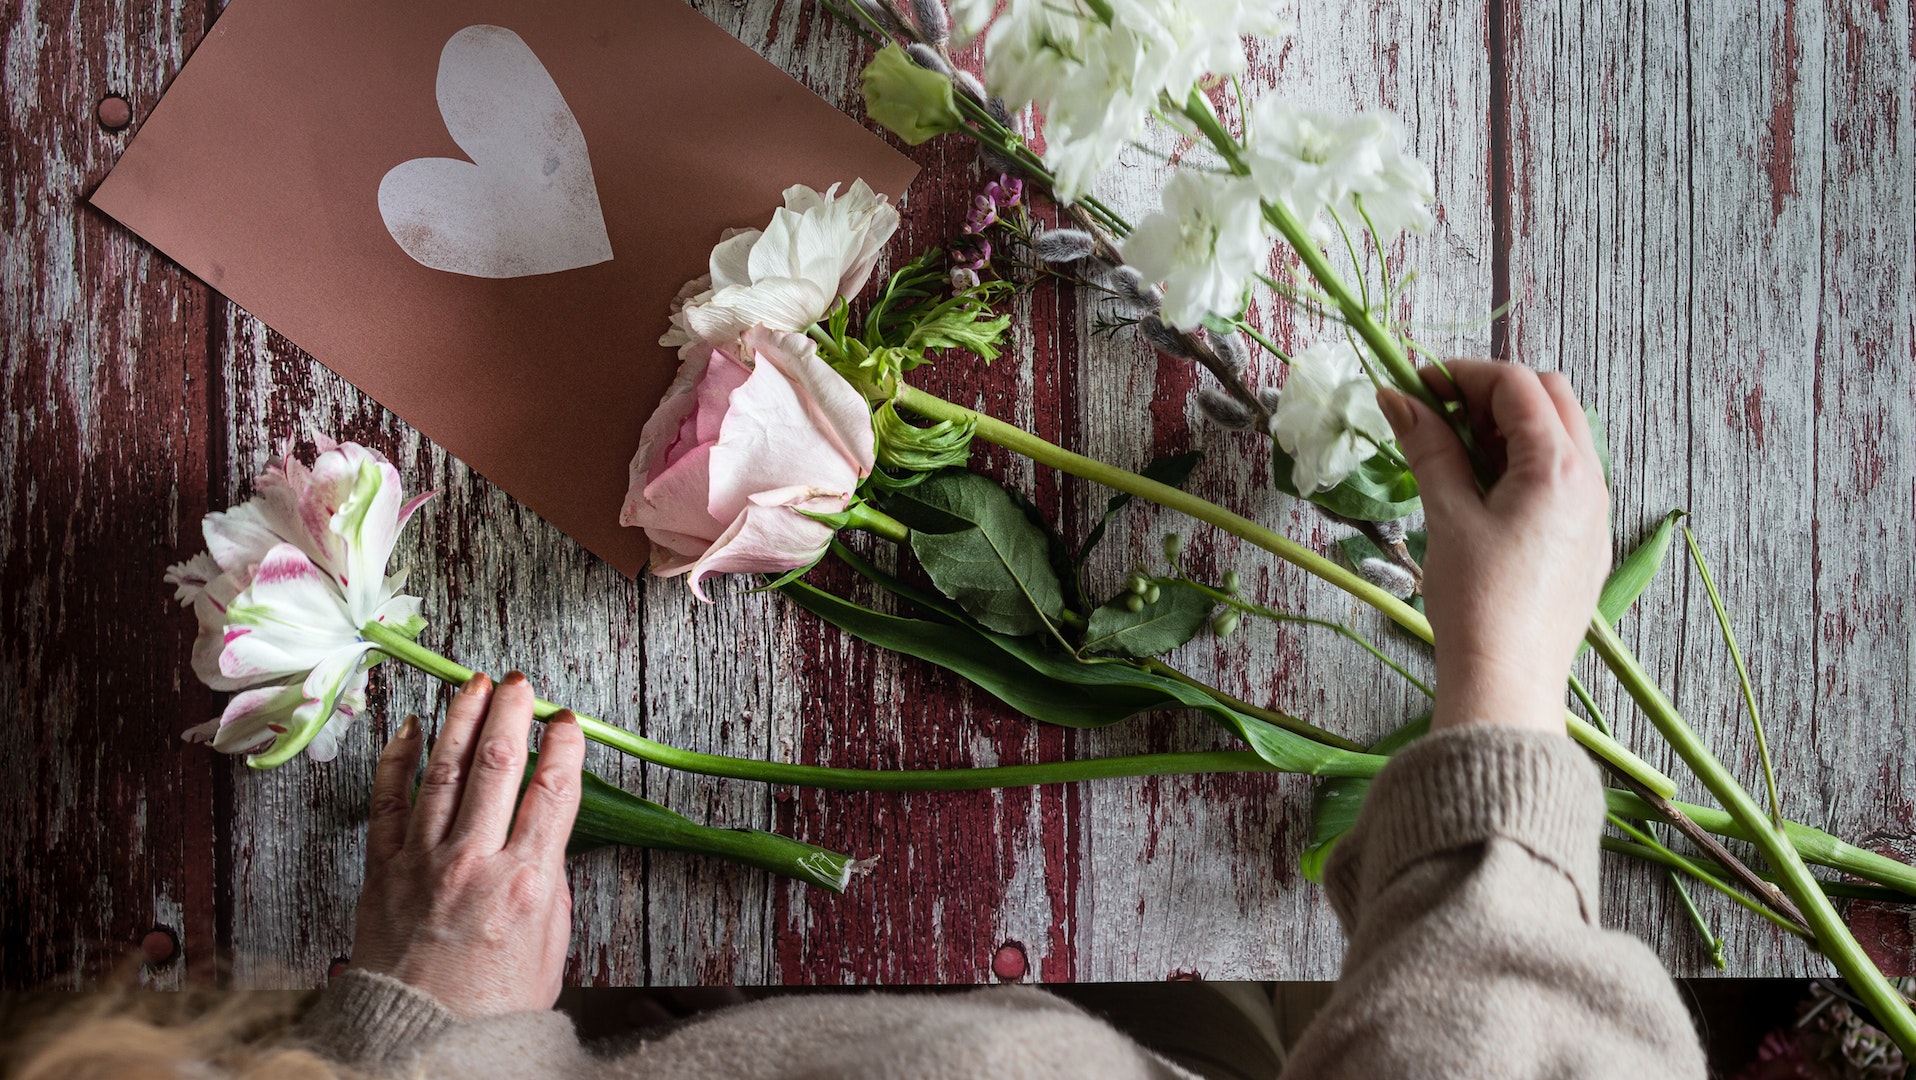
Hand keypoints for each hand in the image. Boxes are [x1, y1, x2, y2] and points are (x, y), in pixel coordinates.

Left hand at [348, 671, 584, 1017]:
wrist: (420, 1040)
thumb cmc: (491, 1006)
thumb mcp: (548, 946)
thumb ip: (547, 883)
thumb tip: (543, 836)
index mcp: (524, 883)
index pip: (552, 791)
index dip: (564, 747)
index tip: (568, 722)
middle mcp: (472, 863)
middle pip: (498, 764)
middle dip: (513, 712)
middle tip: (522, 683)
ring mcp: (422, 863)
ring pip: (444, 770)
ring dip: (462, 719)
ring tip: (474, 683)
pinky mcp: (381, 872)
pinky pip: (387, 802)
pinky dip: (397, 759)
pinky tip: (409, 729)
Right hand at [1377, 361, 1609, 733]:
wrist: (1507, 680)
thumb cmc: (1476, 600)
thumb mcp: (1446, 516)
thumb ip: (1428, 448)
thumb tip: (1397, 399)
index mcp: (1558, 467)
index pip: (1517, 385)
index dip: (1463, 374)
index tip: (1417, 385)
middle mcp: (1590, 481)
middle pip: (1550, 398)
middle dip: (1493, 394)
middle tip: (1440, 414)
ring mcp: (1595, 512)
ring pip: (1562, 437)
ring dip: (1510, 428)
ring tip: (1457, 454)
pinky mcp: (1587, 541)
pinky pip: (1565, 477)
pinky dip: (1526, 464)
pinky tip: (1485, 493)